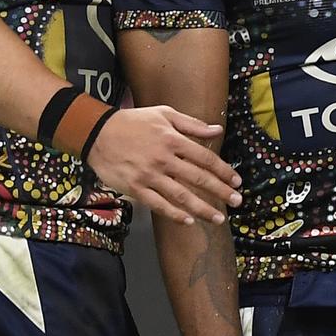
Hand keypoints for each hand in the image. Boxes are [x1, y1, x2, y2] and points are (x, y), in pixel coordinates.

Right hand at [87, 106, 240, 225]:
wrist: (98, 133)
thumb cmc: (133, 122)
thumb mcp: (163, 114)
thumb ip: (191, 124)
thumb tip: (217, 130)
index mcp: (172, 139)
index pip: (205, 158)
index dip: (223, 171)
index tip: (236, 181)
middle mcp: (164, 158)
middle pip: (198, 178)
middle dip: (220, 191)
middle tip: (237, 202)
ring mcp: (149, 175)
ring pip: (181, 195)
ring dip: (202, 208)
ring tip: (218, 218)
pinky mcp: (136, 188)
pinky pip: (158, 204)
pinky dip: (174, 214)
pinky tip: (188, 221)